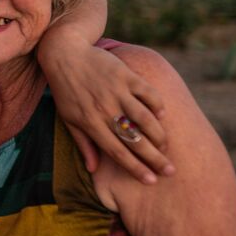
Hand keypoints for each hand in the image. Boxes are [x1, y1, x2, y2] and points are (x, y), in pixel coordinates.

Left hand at [43, 42, 173, 183]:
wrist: (65, 54)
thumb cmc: (66, 90)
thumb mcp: (69, 118)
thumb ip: (83, 144)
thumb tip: (93, 169)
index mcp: (91, 123)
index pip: (117, 152)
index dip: (135, 168)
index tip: (151, 181)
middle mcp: (105, 110)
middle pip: (134, 139)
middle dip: (154, 158)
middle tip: (170, 171)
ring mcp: (116, 92)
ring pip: (144, 118)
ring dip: (158, 134)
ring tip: (165, 145)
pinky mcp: (125, 75)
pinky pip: (147, 93)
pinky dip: (156, 105)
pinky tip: (161, 115)